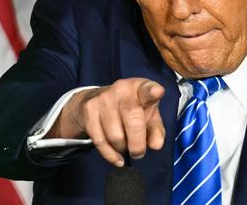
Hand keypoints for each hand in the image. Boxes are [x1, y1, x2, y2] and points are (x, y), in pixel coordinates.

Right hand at [47, 78, 164, 166]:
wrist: (96, 99)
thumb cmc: (130, 109)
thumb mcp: (148, 116)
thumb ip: (156, 130)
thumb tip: (156, 145)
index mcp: (139, 88)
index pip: (147, 89)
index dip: (152, 91)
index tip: (157, 92)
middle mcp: (121, 90)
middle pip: (133, 122)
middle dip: (137, 144)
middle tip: (139, 152)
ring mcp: (103, 100)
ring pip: (115, 136)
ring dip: (122, 148)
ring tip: (125, 146)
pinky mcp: (89, 111)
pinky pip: (100, 142)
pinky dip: (110, 155)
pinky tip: (117, 158)